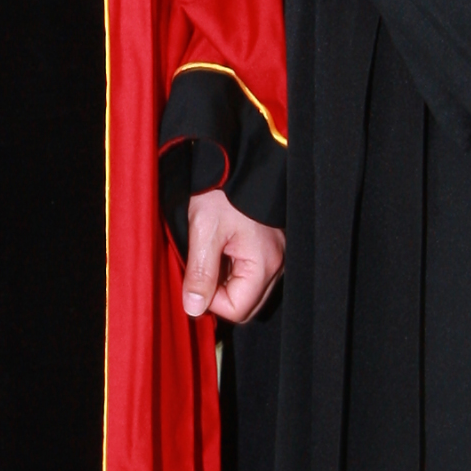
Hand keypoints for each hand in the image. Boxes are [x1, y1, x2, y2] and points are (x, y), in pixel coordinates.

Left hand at [182, 188, 284, 322]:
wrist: (239, 160)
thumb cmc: (223, 191)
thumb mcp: (204, 231)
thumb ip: (200, 273)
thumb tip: (194, 308)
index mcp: (264, 263)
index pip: (237, 310)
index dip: (210, 302)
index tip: (193, 280)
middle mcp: (277, 264)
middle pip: (246, 305)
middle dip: (218, 296)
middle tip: (198, 271)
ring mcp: (276, 256)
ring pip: (248, 291)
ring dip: (224, 283)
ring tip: (209, 257)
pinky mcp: (269, 248)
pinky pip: (251, 274)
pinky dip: (232, 270)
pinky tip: (219, 251)